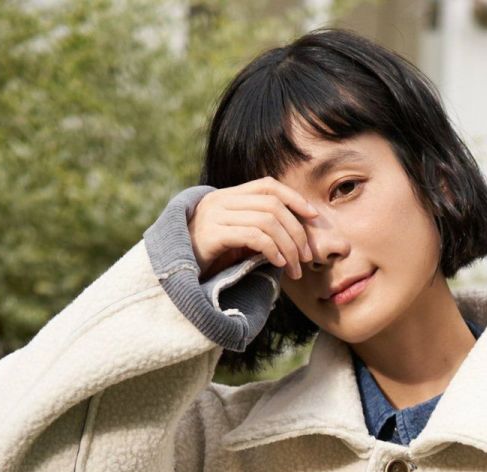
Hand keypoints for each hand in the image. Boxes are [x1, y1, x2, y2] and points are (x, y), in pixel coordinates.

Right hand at [189, 178, 319, 282]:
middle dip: (296, 231)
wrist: (173, 271)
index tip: (313, 216)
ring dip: (288, 246)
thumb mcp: (235, 239)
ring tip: (295, 268)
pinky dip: (272, 250)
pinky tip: (278, 264)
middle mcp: (220, 200)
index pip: (268, 185)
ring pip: (267, 221)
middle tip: (306, 257)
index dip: (294, 197)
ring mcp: (215, 216)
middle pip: (273, 205)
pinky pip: (253, 236)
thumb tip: (293, 237)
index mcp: (227, 196)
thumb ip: (257, 231)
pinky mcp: (213, 235)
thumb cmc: (208, 259)